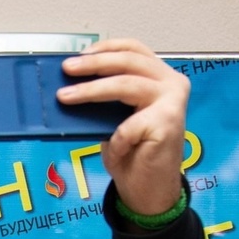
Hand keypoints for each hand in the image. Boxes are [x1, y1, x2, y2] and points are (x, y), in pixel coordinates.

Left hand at [57, 39, 188, 215]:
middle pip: (128, 62)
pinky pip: (127, 126)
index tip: (79, 54)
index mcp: (160, 77)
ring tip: (65, 97)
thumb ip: (105, 98)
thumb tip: (72, 82)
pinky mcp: (168, 123)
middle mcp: (171, 83)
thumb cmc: (133, 154)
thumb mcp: (115, 119)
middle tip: (66, 69)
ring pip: (125, 85)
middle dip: (93, 65)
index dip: (105, 47)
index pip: (134, 49)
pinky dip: (114, 141)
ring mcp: (172, 102)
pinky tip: (115, 152)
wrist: (150, 190)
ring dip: (91, 91)